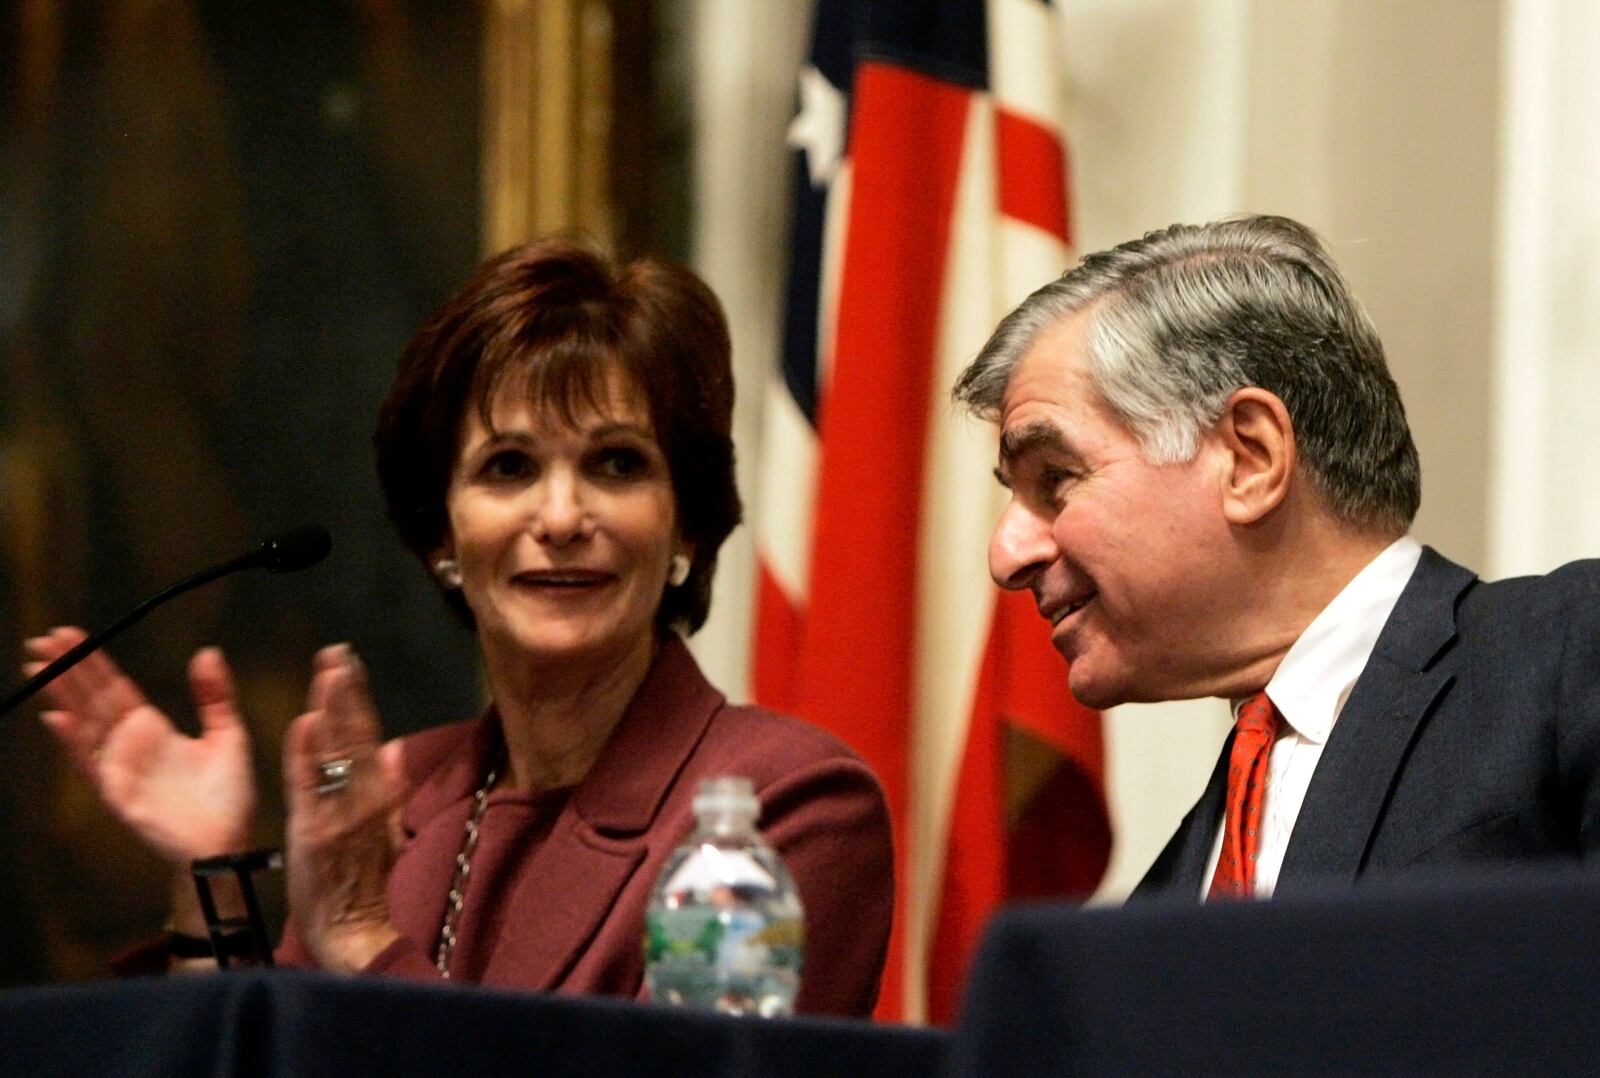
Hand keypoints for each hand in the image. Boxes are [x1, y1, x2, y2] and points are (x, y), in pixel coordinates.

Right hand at [25, 627, 256, 862]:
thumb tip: (207, 652)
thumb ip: (215, 696)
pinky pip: (91, 764)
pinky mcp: (118, 794)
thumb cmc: (226, 797)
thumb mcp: (228, 734)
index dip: (93, 663)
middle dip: (67, 671)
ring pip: (85, 724)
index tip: (69, 635)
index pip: (115, 688)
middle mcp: (129, 746)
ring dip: (62, 697)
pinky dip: (74, 742)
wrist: (227, 843)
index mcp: (152, 730)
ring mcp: (120, 769)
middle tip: (42, 640)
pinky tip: (56, 718)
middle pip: (92, 700)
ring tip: (40, 668)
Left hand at [284, 644, 405, 972]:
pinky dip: (309, 754)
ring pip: (336, 750)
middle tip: (336, 651)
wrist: (356, 932)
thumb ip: (386, 788)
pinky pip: (310, 786)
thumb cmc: (364, 886)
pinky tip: (306, 723)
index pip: (366, 735)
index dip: (356, 697)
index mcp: (378, 795)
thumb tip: (393, 750)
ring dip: (331, 709)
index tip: (347, 663)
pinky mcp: (315, 832)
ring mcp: (340, 812)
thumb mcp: (384, 831)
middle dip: (344, 690)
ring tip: (327, 671)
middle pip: (353, 733)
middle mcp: (363, 798)